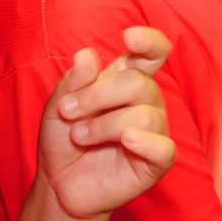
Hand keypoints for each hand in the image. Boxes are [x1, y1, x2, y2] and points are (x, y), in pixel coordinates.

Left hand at [35, 29, 176, 220]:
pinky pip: (163, 147)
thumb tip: (87, 55)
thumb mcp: (57, 106)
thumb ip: (73, 81)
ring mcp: (155, 130)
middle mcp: (147, 101)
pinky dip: (144, 142)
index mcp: (127, 80)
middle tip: (68, 112)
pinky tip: (125, 142)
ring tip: (80, 137)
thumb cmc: (63, 140)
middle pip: (137, 83)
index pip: (153, 53)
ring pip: (144, 114)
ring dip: (103, 126)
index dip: (149, 41)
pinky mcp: (159, 160)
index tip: (129, 37)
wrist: (60, 183)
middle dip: (96, 96)